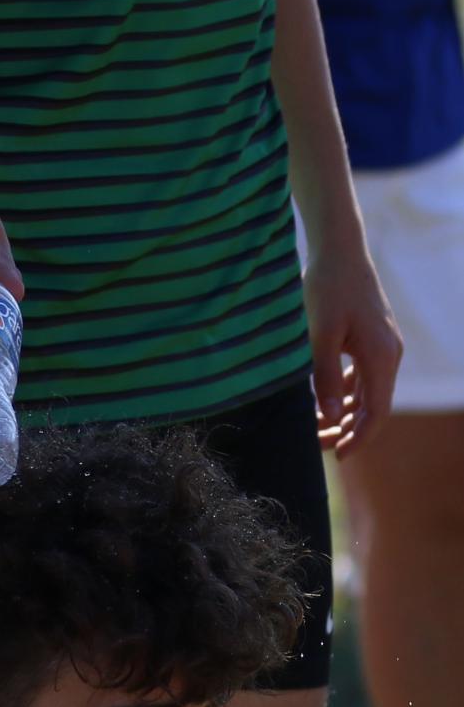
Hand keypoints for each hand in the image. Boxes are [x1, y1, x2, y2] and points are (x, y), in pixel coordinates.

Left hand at [303, 240, 400, 454]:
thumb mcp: (319, 333)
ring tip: (317, 426)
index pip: (376, 412)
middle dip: (347, 429)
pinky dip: (344, 390)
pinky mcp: (371, 337)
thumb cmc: (327, 287)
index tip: (337, 457)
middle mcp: (389, 355)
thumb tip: (326, 415)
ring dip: (344, 410)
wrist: (339, 249)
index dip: (358, 438)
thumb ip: (322, 374)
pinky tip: (324, 398)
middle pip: (372, 405)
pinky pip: (361, 374)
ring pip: (366, 390)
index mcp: (382, 357)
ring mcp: (382, 346)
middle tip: (318, 445)